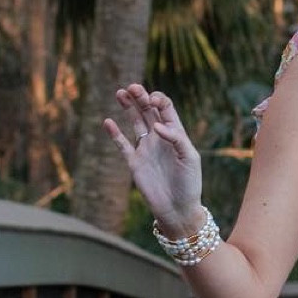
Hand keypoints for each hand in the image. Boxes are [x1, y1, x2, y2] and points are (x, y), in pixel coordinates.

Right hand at [103, 83, 204, 234]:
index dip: (158, 99)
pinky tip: (108, 122)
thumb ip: (176, 138)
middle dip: (140, 97)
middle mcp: (159, 138)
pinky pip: (122, 144)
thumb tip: (156, 126)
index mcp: (175, 134)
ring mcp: (145, 149)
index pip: (165, 108)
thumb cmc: (190, 184)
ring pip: (134, 122)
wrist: (178, 209)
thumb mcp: (190, 158)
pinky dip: (114, 133)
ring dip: (127, 107)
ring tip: (120, 93)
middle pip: (147, 111)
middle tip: (132, 87)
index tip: (153, 101)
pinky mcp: (134, 162)